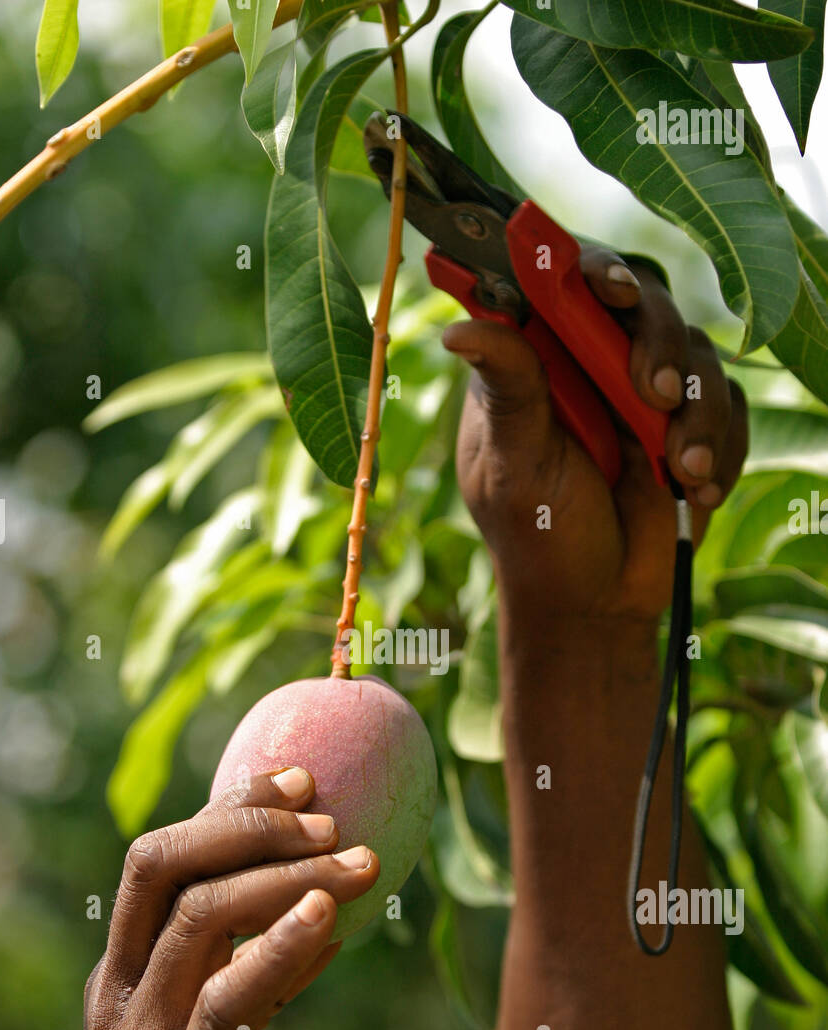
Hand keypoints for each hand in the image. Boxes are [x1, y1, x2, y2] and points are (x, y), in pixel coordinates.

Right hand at [61, 769, 378, 1029]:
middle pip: (162, 866)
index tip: (295, 776)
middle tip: (326, 809)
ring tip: (360, 859)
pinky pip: (229, 999)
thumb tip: (324, 913)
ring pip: (200, 919)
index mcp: (120, 972)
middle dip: (245, 822)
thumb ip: (247, 973)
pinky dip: (278, 947)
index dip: (226, 807)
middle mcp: (123, 992)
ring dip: (285, 876)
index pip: (158, 859)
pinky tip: (329, 918)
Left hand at [443, 249, 747, 624]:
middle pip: (644, 302)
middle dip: (658, 342)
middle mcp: (590, 364)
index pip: (561, 285)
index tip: (610, 289)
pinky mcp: (688, 424)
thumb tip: (457, 328)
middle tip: (653, 395)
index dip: (589, 269)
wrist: (597, 607)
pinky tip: (699, 491)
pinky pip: (727, 404)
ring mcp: (643, 392)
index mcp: (533, 363)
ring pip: (696, 352)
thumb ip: (507, 391)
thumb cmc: (539, 538)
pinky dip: (721, 444)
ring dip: (697, 411)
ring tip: (682, 471)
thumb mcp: (516, 466)